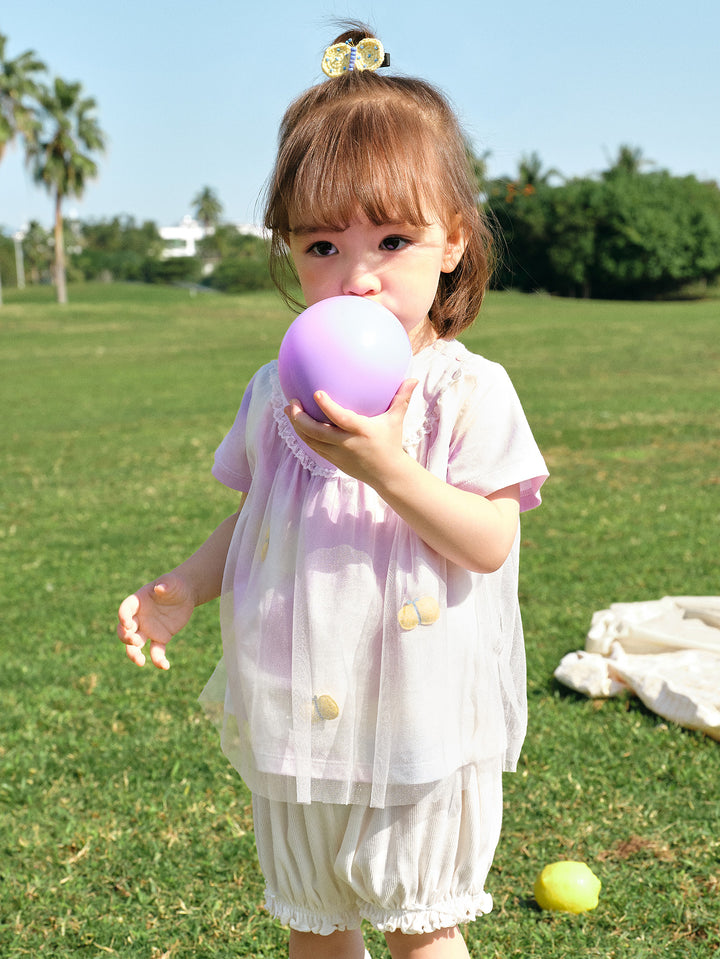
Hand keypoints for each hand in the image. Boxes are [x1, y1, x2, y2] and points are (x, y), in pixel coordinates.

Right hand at [117, 572, 194, 669]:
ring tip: (141, 662)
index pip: (125, 610)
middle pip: (124, 631)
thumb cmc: (174, 585)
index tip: (127, 623)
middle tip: (135, 641)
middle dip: (126, 637)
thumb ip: (165, 584)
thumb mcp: (172, 582)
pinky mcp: (160, 638)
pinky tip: (165, 666)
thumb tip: (160, 587)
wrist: (184, 594)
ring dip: (134, 654)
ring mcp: (148, 630)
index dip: (123, 617)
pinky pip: (156, 652)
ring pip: (135, 646)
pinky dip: (158, 660)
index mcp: (137, 602)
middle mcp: (139, 618)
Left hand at [285, 378, 417, 484]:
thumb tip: (413, 378)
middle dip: (300, 418)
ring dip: (297, 426)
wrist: (387, 474)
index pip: (340, 419)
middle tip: (291, 402)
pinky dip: (303, 435)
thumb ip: (402, 399)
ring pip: (310, 440)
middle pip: (316, 432)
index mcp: (360, 431)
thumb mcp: (396, 421)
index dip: (327, 407)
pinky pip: (313, 447)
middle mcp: (346, 443)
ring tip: (289, 410)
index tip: (316, 393)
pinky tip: (297, 423)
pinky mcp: (332, 460)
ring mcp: (337, 454)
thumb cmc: (391, 443)